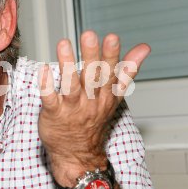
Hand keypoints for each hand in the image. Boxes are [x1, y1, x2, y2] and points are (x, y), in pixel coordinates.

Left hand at [38, 30, 149, 183]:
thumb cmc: (93, 119)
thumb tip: (143, 48)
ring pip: (71, 86)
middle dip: (91, 56)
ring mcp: (72, 108)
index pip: (110, 73)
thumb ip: (126, 71)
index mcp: (105, 94)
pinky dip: (46, 85)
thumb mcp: (114, 96)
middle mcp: (90, 100)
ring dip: (67, 65)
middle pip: (92, 76)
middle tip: (88, 35)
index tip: (111, 37)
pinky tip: (43, 70)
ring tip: (63, 44)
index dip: (111, 55)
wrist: (77, 153)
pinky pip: (50, 99)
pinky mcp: (54, 114)